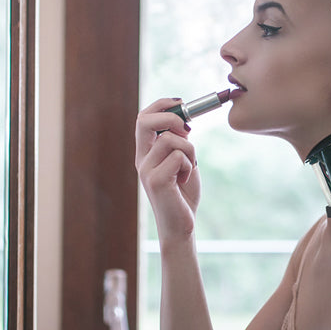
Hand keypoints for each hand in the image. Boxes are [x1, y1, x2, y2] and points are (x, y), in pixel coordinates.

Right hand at [135, 98, 200, 242]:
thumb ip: (179, 142)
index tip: (181, 103)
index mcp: (146, 153)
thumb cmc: (183, 195)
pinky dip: (189, 165)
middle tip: (188, 129)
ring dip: (189, 150)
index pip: (143, 118)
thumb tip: (184, 120)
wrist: (181, 226)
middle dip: (171, 117)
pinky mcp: (155, 180)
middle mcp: (141, 159)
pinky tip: (184, 180)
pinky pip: (178, 156)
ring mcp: (146, 169)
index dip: (161, 105)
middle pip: (145, 120)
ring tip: (188, 169)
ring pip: (171, 139)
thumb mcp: (183, 162)